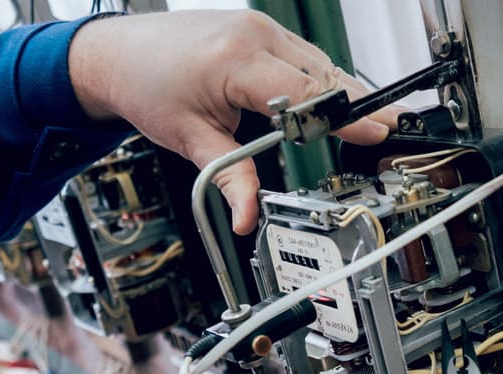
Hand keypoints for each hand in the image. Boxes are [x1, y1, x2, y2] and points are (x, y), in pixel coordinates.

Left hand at [68, 11, 397, 234]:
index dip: (346, 117)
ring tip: (368, 119)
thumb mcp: (189, 140)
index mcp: (235, 61)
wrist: (115, 54)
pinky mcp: (259, 29)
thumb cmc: (146, 86)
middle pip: (323, 76)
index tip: (376, 131)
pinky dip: (319, 79)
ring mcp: (258, 27)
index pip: (307, 94)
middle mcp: (253, 36)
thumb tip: (249, 217)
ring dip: (338, 93)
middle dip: (353, 106)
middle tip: (388, 129)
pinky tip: (332, 100)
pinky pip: (304, 56)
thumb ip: (230, 179)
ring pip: (318, 63)